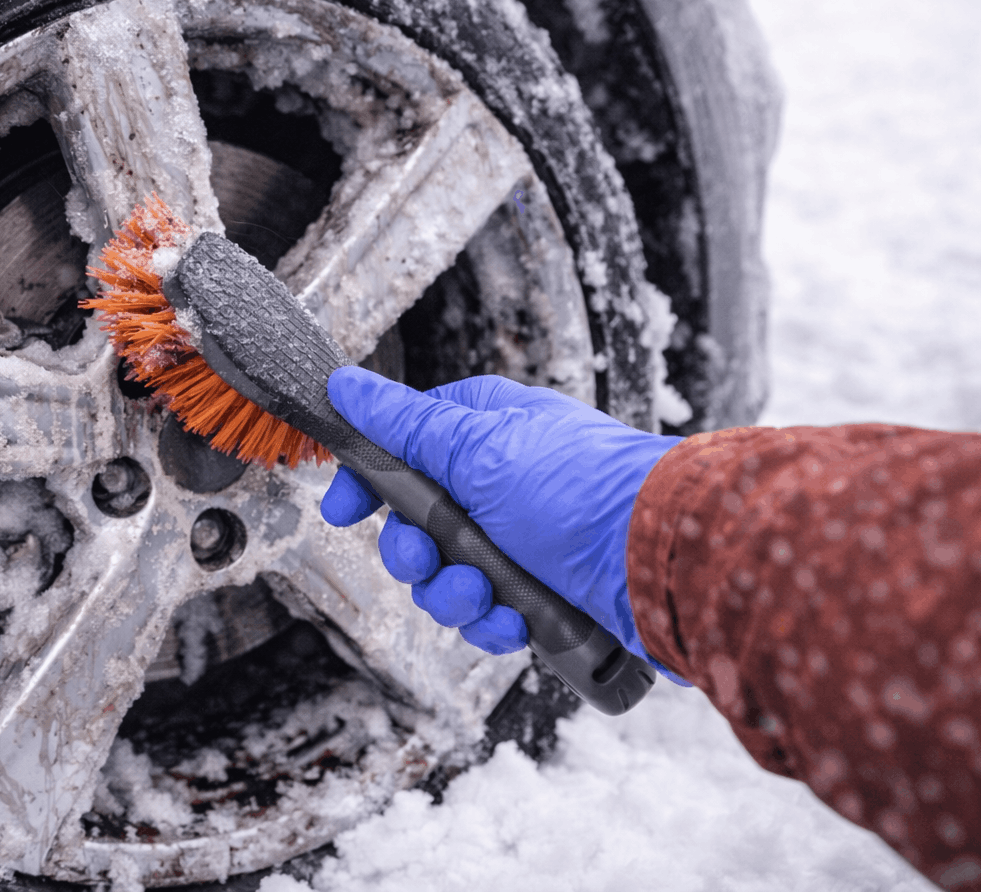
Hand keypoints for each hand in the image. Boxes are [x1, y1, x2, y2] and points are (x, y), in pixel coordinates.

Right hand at [319, 367, 681, 667]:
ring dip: (454, 594)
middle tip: (426, 558)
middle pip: (417, 524)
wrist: (665, 563)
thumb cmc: (584, 490)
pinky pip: (488, 616)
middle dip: (414, 553)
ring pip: (447, 576)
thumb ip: (403, 424)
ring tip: (486, 594)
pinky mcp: (544, 593)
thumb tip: (346, 385)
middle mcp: (501, 483)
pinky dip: (493, 623)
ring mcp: (523, 541)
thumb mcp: (477, 446)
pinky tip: (515, 620)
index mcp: (485, 431)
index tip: (343, 510)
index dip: (368, 483)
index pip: (403, 448)